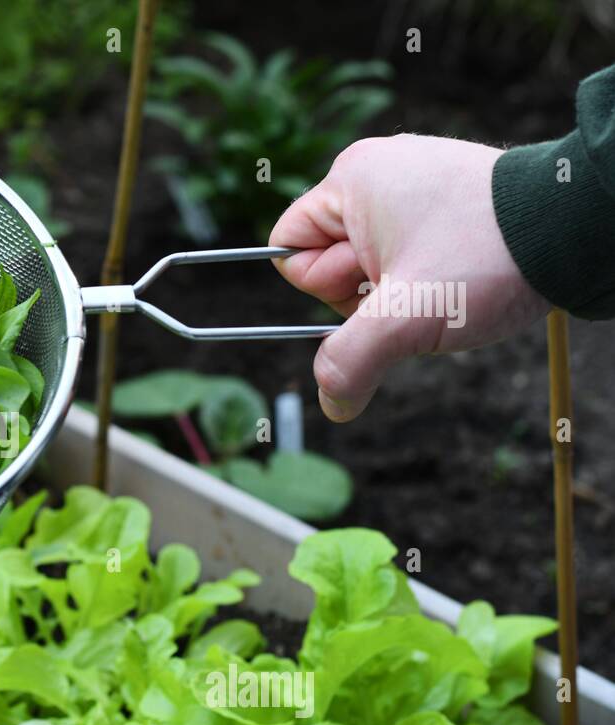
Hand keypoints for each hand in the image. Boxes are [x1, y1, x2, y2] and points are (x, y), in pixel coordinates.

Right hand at [270, 134, 549, 421]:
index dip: (326, 287)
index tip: (378, 285)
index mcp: (350, 180)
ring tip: (447, 281)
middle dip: (367, 292)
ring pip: (372, 263)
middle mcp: (376, 171)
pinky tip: (461, 274)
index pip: (290, 252)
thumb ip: (351, 362)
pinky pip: (407, 252)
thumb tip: (331, 406)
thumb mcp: (407, 319)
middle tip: (420, 287)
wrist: (580, 226)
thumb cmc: (487, 257)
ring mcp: (414, 181)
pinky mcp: (445, 197)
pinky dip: (427, 276)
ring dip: (400, 290)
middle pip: (330, 260)